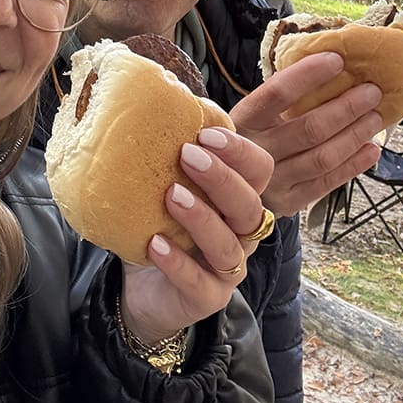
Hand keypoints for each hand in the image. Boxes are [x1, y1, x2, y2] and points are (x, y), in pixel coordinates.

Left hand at [120, 127, 272, 342]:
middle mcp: (240, 233)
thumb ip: (166, 158)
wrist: (142, 289)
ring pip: (228, 245)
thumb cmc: (159, 228)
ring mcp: (227, 269)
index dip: (240, 152)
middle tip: (187, 155)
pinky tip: (155, 244)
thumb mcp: (161, 189)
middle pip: (249, 205)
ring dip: (201, 218)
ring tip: (171, 196)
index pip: (259, 171)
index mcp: (235, 199)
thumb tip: (149, 103)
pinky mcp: (208, 298)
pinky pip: (200, 283)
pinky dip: (178, 263)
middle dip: (222, 179)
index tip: (205, 134)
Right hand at [231, 52, 382, 217]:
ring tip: (375, 118)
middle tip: (371, 91)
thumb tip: (327, 68)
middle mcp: (252, 153)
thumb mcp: (249, 117)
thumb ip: (277, 100)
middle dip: (346, 108)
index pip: (276, 94)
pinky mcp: (286, 202)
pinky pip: (326, 183)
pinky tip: (370, 149)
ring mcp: (269, 181)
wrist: (220, 187)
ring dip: (354, 135)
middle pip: (309, 128)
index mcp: (241, 121)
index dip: (308, 76)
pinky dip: (353, 165)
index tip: (336, 60)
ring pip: (323, 157)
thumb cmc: (243, 140)